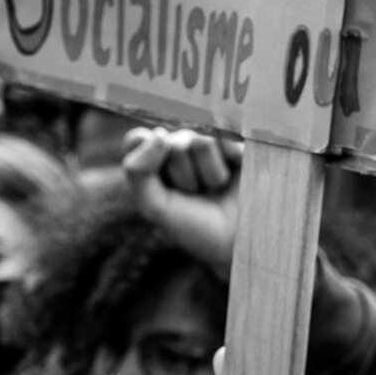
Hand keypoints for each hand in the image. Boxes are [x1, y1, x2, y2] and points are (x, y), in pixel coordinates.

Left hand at [124, 127, 239, 274]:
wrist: (238, 240)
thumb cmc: (193, 226)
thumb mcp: (155, 206)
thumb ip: (138, 172)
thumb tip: (158, 134)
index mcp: (153, 161)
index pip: (137, 140)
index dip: (149, 156)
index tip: (161, 182)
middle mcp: (179, 146)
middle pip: (173, 146)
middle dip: (185, 176)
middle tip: (196, 195)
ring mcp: (208, 141)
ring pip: (201, 142)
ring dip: (209, 173)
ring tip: (215, 188)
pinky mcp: (235, 140)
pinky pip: (227, 140)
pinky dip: (229, 163)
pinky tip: (233, 175)